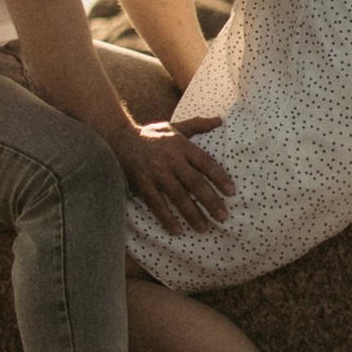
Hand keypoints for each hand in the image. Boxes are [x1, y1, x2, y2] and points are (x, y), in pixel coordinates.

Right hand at [116, 119, 233, 228]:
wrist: (119, 138)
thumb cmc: (151, 135)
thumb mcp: (174, 126)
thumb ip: (197, 125)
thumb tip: (219, 120)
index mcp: (181, 146)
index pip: (205, 163)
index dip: (219, 177)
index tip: (232, 191)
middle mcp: (171, 160)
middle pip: (195, 182)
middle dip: (210, 201)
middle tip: (223, 216)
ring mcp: (156, 173)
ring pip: (178, 196)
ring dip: (192, 214)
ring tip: (204, 228)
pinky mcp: (143, 183)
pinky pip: (156, 204)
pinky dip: (167, 218)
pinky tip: (177, 230)